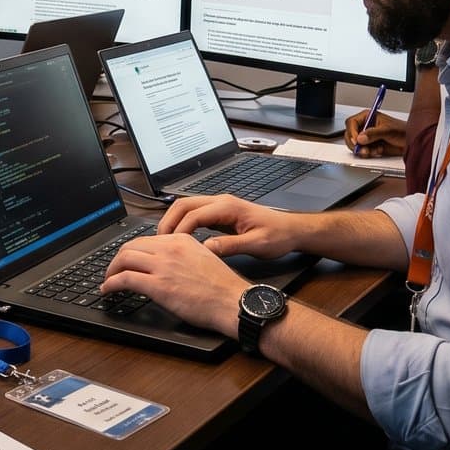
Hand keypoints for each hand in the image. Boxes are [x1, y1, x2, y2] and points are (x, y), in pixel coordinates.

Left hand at [101, 232, 249, 334]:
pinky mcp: (158, 285)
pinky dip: (111, 283)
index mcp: (181, 240)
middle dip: (118, 259)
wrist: (232, 302)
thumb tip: (165, 264)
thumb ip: (182, 256)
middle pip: (130, 246)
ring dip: (111, 270)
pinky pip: (125, 278)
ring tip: (108, 280)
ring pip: (124, 258)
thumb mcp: (202, 259)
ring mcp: (163, 266)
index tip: (127, 260)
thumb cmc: (222, 287)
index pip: (146, 240)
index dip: (132, 251)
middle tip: (114, 270)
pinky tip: (108, 290)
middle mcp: (170, 249)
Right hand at [158, 194, 305, 260]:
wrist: (291, 230)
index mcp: (228, 207)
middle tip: (158, 241)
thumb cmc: (277, 236)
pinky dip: (182, 223)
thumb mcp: (257, 245)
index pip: (193, 214)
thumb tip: (206, 248)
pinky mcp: (220, 213)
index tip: (170, 246)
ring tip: (164, 241)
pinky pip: (194, 213)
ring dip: (173, 221)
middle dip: (168, 221)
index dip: (179, 229)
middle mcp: (220, 202)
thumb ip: (231, 246)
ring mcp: (219, 206)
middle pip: (183, 204)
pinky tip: (179, 238)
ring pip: (186, 207)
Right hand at [344, 108, 406, 157]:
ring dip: (362, 149)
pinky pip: (362, 151)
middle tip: (362, 149)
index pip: (351, 123)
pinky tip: (377, 151)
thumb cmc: (403, 131)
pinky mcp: (370, 146)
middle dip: (355, 143)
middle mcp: (365, 126)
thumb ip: (373, 133)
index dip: (352, 132)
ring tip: (372, 151)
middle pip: (350, 134)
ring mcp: (367, 137)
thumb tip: (360, 138)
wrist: (411, 142)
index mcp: (368, 117)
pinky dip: (368, 153)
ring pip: (355, 144)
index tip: (356, 141)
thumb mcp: (388, 130)